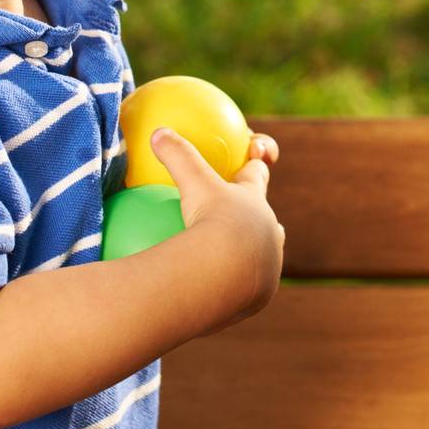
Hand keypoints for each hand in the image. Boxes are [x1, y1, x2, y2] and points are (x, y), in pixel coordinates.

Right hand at [151, 126, 285, 328]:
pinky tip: (212, 297)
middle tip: (243, 222)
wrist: (228, 274)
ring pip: (265, 258)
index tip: (257, 154)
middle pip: (269, 220)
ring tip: (236, 265)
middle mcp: (268, 232)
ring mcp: (268, 266)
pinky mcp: (260, 296)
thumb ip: (177, 154)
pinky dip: (232, 291)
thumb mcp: (193, 183)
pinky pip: (244, 292)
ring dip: (253, 258)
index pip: (257, 175)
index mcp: (254, 201)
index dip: (257, 161)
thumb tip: (158, 132)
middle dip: (261, 218)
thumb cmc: (212, 221)